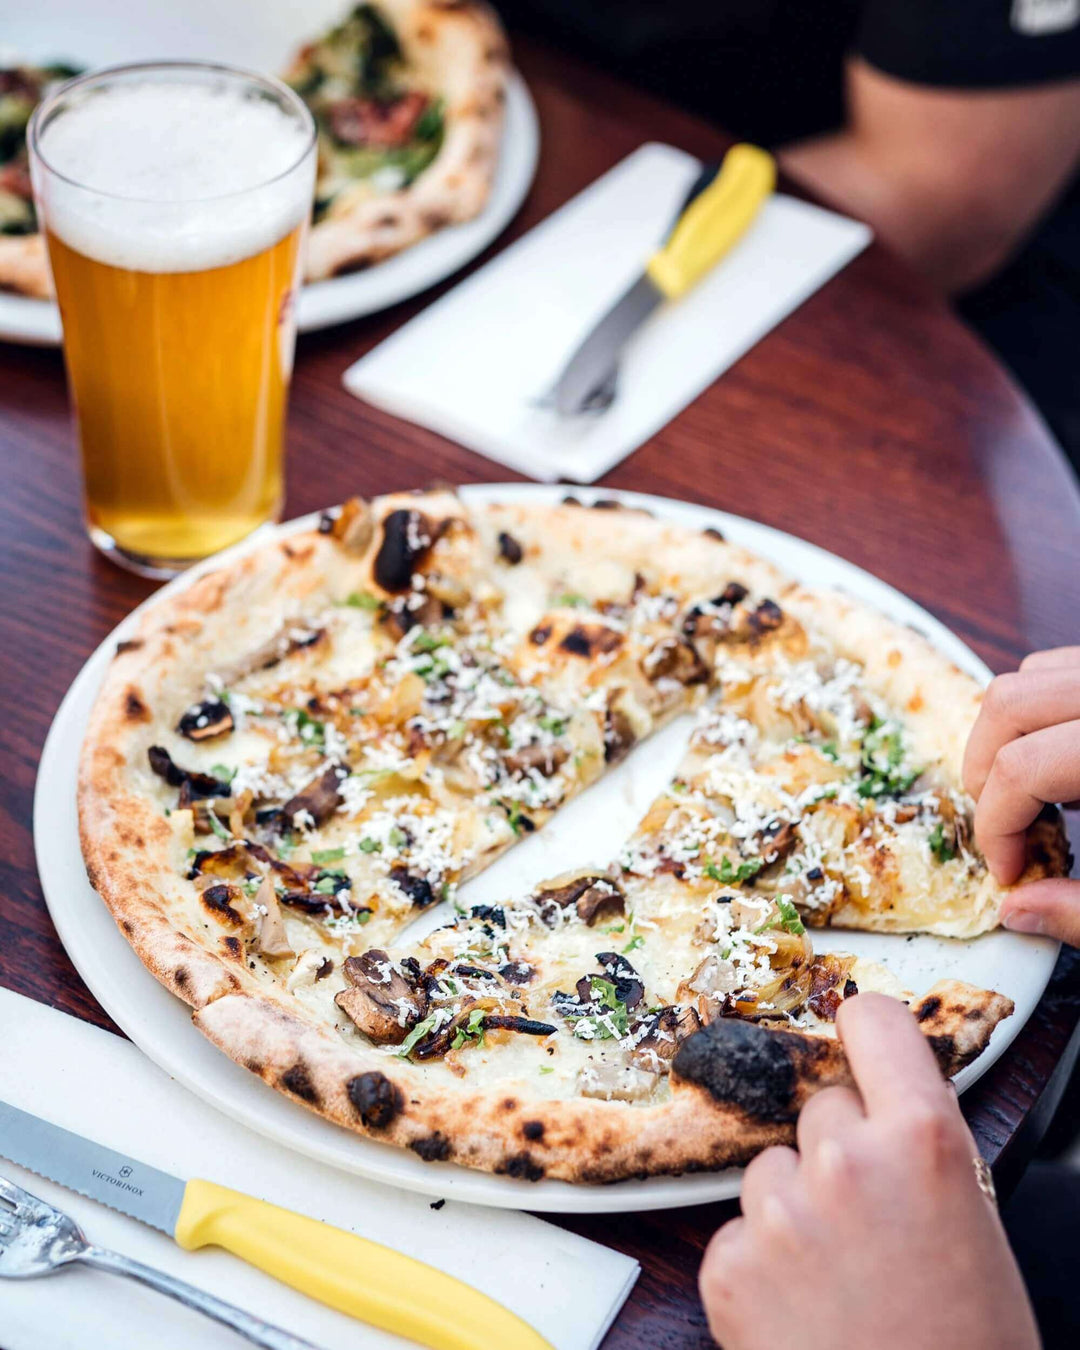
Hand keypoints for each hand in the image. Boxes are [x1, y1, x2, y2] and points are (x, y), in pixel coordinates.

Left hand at [699, 994, 1037, 1349]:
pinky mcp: (727, 1264)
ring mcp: (777, 1212)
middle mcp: (843, 1160)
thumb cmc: (965, 1342)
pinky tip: (803, 1309)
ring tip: (839, 1278)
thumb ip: (922, 1145)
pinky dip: (761, 1262)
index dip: (866, 1032)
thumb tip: (885, 1095)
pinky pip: (738, 1230)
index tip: (860, 1043)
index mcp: (922, 1141)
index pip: (873, 1021)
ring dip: (795, 1207)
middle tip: (871, 1221)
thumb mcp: (972, 1222)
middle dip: (837, 1149)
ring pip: (772, 1169)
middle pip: (818, 1109)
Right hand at [962, 647, 1079, 940]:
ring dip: (1011, 736)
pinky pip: (1066, 669)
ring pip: (1033, 676)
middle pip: (1011, 705)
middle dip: (987, 773)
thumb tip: (1019, 911)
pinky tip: (1073, 766)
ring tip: (1035, 794)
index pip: (1025, 767)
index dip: (999, 828)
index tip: (1010, 872)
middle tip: (1003, 828)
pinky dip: (1048, 712)